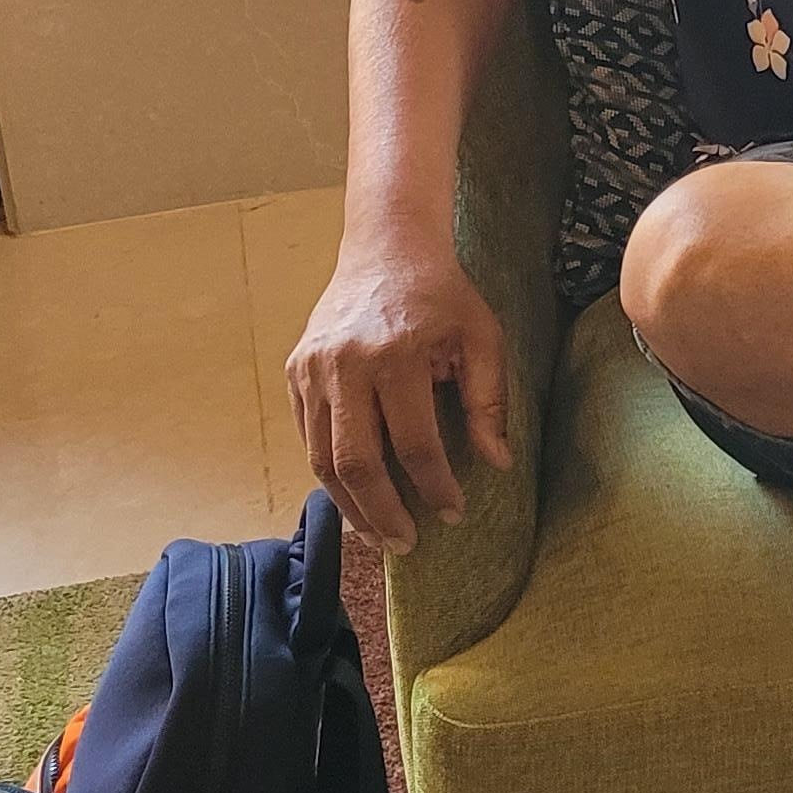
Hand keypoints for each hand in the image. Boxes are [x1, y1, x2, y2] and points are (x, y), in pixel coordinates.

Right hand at [287, 239, 510, 553]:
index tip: (453, 512)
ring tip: (378, 534)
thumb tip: (497, 463)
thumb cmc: (441, 295)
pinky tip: (355, 496)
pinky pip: (309, 438)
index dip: (435, 485)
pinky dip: (331, 474)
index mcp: (396, 353)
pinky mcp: (295, 372)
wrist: (386, 248)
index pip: (414, 442)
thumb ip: (488, 400)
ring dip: (350, 505)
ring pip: (323, 458)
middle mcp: (345, 364)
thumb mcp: (482, 336)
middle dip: (383, 512)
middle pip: (357, 461)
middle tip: (407, 545)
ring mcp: (312, 369)